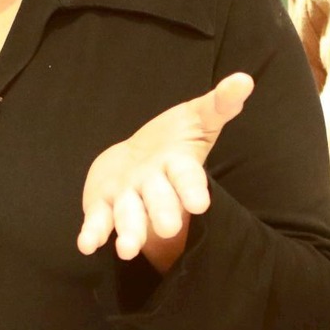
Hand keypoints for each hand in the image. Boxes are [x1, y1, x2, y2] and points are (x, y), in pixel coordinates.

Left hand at [78, 74, 254, 268]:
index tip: (199, 205)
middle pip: (159, 201)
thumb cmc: (173, 140)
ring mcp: (128, 199)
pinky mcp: (103, 207)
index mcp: (178, 168)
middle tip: (168, 229)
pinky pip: (98, 222)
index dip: (191, 190)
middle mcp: (154, 188)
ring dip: (130, 233)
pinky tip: (86, 245)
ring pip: (130, 217)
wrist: (134, 160)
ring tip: (126, 250)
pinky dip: (93, 233)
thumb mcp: (196, 118)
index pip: (188, 179)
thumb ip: (219, 104)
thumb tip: (244, 80)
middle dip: (163, 213)